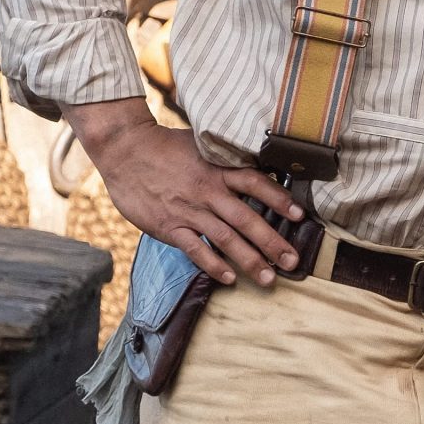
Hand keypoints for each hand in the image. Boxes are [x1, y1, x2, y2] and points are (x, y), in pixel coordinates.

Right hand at [64, 98, 302, 286]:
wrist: (124, 149)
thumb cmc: (164, 146)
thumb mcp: (200, 145)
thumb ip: (224, 160)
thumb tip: (254, 166)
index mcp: (218, 169)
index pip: (256, 183)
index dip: (279, 199)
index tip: (299, 216)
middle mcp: (208, 190)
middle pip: (247, 218)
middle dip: (273, 242)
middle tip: (292, 261)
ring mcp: (188, 210)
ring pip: (225, 238)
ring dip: (249, 260)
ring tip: (268, 278)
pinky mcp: (168, 226)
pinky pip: (195, 249)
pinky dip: (212, 264)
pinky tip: (228, 278)